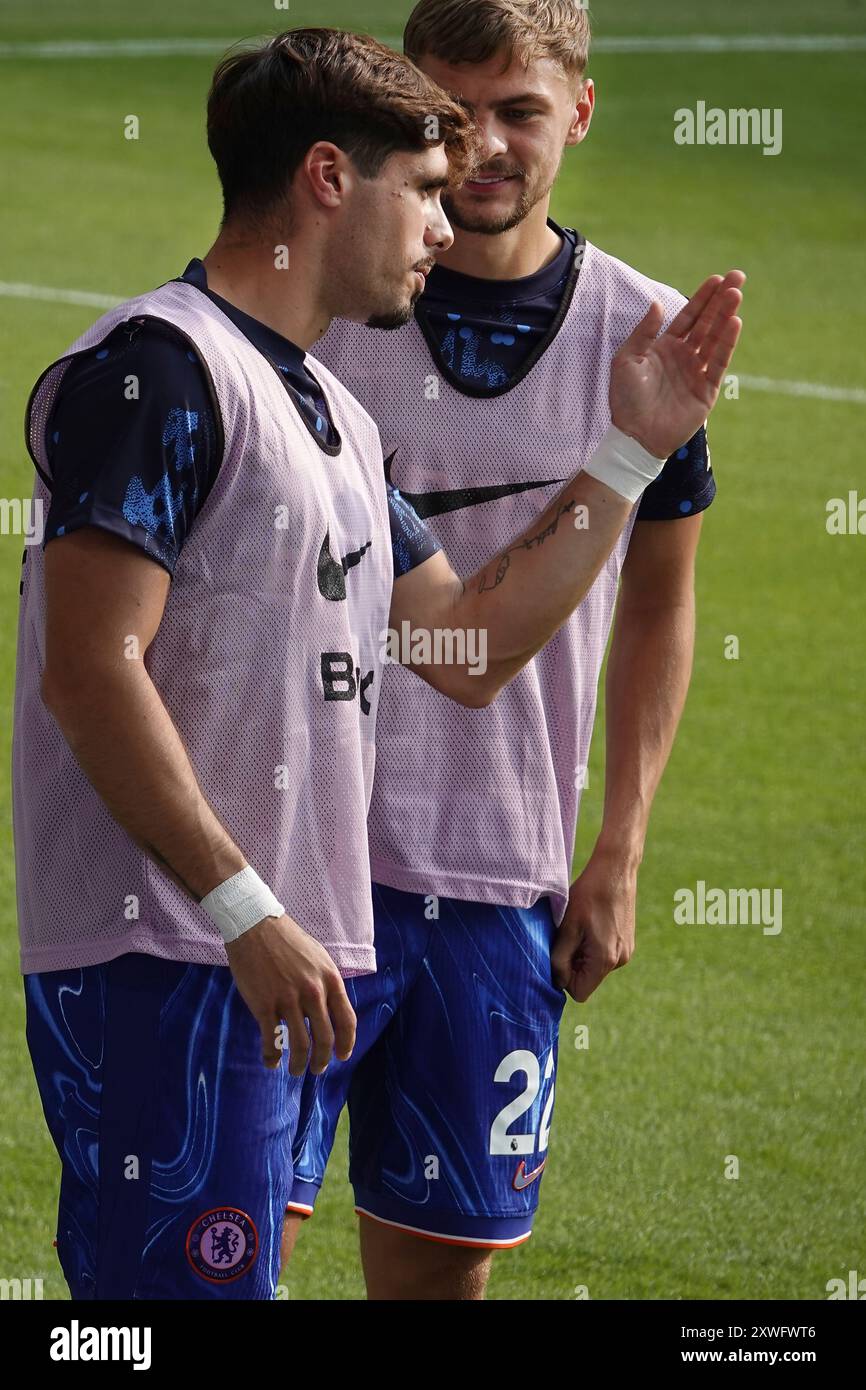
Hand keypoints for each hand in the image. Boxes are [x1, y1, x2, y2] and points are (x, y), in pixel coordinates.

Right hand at [225, 913, 356, 1073]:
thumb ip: (326, 983)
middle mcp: (313, 992)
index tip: (342, 1055)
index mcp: (330, 980)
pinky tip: (271, 1063)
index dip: (346, 1043)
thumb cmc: (287, 941)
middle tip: (317, 1069)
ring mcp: (288, 999)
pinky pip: (271, 1040)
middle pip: (325, 1038)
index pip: (347, 1021)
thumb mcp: (318, 957)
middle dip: (322, 1060)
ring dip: (299, 1064)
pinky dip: (272, 1057)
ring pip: (300, 1045)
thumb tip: (332, 1010)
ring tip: (295, 1070)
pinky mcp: (264, 1005)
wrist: (255, 926)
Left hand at [551, 849, 637, 1002]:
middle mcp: (620, 961)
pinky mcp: (627, 942)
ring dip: (582, 953)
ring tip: (579, 927)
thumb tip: (556, 980)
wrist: (616, 870)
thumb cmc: (589, 896)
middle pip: (588, 979)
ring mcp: (626, 951)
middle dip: (573, 964)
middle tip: (567, 936)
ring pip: (595, 967)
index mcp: (605, 960)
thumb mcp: (567, 927)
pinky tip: (590, 923)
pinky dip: (593, 945)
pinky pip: (604, 955)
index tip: (558, 954)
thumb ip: (560, 958)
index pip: (580, 992)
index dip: (564, 978)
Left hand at [610, 270, 744, 458]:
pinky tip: (735, 324)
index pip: (688, 317)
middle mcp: (684, 356)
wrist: (634, 435)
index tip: (717, 279)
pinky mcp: (707, 390)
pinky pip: (719, 363)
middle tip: (738, 278)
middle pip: (707, 323)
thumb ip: (643, 333)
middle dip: (721, 300)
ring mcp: (697, 373)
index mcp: (665, 347)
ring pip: (715, 338)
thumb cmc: (625, 399)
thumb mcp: (626, 360)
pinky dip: (727, 344)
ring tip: (736, 295)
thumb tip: (657, 304)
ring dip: (726, 316)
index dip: (702, 298)